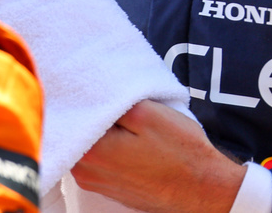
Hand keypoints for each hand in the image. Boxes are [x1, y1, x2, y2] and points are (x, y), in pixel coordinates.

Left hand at [71, 100, 247, 212]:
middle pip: (74, 131)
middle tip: (111, 97)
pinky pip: (97, 160)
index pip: (68, 115)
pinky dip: (106, 145)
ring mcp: (96, 183)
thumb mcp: (146, 113)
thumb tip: (87, 91)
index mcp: (90, 153)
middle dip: (88, 112)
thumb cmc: (180, 152)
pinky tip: (127, 137)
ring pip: (85, 145)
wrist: (204, 189)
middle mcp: (85, 173)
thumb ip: (110, 101)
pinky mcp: (109, 187)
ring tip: (124, 118)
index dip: (77, 96)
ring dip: (98, 129)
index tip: (89, 83)